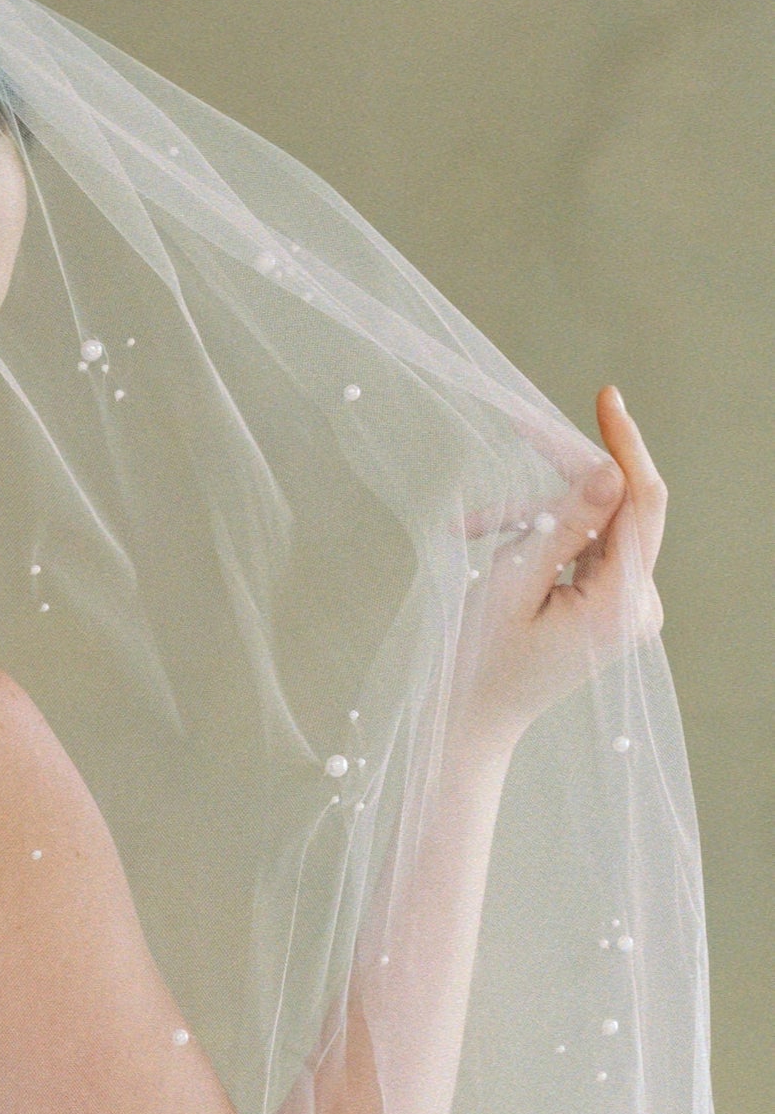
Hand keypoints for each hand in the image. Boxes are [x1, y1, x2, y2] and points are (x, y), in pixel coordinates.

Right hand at [451, 385, 667, 751]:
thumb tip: (611, 470)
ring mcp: (628, 606)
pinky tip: (493, 547)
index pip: (643, 503)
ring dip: (535, 515)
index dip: (626, 444)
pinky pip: (585, 548)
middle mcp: (639, 604)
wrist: (472, 718)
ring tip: (470, 529)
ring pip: (595, 525)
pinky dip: (542, 538)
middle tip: (518, 431)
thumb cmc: (480, 658)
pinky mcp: (612, 605)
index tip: (605, 396)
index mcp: (621, 604)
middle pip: (618, 508)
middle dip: (562, 476)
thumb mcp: (513, 583)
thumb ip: (564, 525)